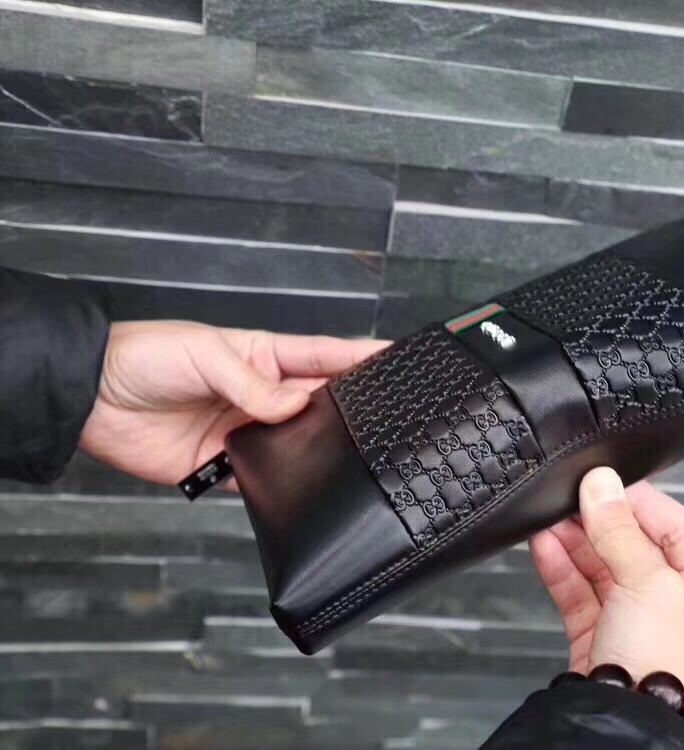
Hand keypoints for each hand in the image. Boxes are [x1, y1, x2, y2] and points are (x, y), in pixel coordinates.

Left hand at [79, 321, 387, 486]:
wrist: (89, 398)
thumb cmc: (144, 356)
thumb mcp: (205, 354)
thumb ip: (253, 383)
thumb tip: (298, 406)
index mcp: (265, 356)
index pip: (325, 355)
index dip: (362, 357)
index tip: (401, 360)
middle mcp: (263, 395)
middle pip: (320, 403)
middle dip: (350, 408)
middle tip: (384, 417)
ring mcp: (247, 431)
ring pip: (300, 443)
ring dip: (319, 448)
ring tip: (350, 453)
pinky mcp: (225, 466)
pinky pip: (266, 478)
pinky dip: (283, 483)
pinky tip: (301, 483)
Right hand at [530, 467, 683, 700]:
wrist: (622, 731)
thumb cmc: (661, 671)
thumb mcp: (651, 585)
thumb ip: (621, 532)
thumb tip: (603, 486)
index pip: (681, 533)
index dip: (645, 504)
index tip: (612, 483)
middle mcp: (679, 615)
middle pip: (638, 550)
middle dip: (603, 523)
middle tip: (576, 498)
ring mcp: (639, 630)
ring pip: (605, 571)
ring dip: (577, 543)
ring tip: (551, 519)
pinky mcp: (602, 645)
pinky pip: (582, 597)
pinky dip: (563, 570)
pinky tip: (546, 547)